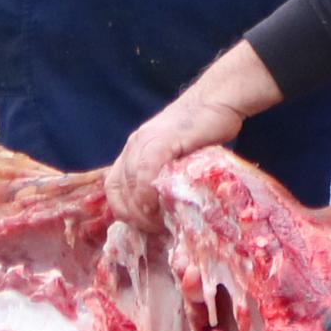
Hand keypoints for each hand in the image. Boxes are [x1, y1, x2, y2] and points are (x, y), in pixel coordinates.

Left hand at [103, 47, 285, 223]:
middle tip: (154, 230)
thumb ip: (166, 176)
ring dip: (142, 209)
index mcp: (133, 150)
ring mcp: (145, 140)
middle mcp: (133, 145)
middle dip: (133, 216)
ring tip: (160, 223)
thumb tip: (167, 211)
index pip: (113, 187)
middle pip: (118, 189)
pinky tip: (159, 204)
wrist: (217, 100)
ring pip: (130, 182)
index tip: (142, 226)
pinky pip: (146, 171)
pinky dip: (148, 192)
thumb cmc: (204, 131)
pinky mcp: (162, 139)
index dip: (123, 211)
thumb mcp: (177, 157)